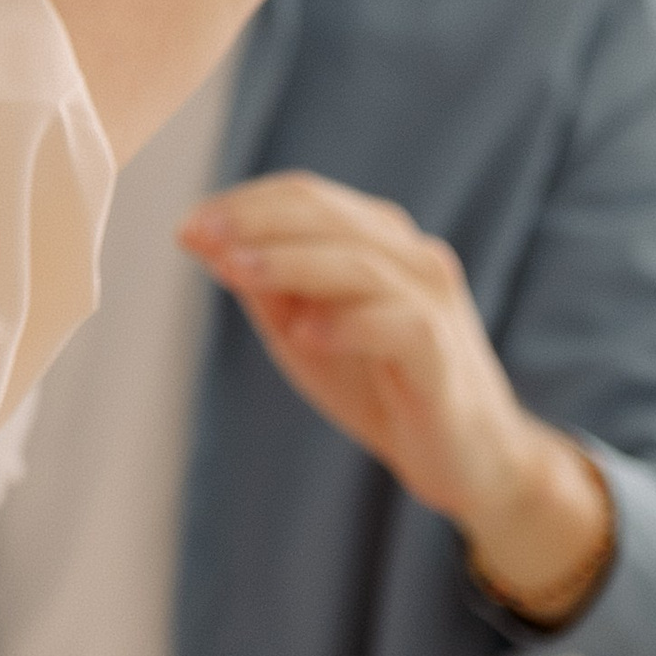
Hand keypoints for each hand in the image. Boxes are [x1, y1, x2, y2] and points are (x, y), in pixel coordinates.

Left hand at [178, 172, 615, 622]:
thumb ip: (265, 289)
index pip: (307, 197)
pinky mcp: (443, 355)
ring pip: (358, 263)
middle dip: (254, 222)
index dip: (244, 203)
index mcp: (379, 241)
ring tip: (232, 271)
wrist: (467, 459)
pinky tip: (303, 334)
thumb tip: (207, 245)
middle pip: (327, 216)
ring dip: (289, 263)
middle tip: (198, 236)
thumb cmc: (380, 387)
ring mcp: (432, 302)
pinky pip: (397, 326)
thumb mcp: (306, 332)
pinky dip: (346, 325)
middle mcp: (410, 257)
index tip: (188, 226)